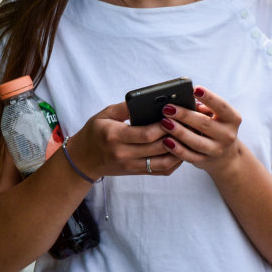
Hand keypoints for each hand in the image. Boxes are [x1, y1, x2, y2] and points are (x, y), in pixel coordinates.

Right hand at [66, 102, 182, 178]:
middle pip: (158, 148)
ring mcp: (131, 166)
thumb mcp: (105, 114)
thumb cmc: (94, 132)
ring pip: (163, 162)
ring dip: (179, 151)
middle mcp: (123, 154)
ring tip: (187, 137)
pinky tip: (180, 150)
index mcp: (115, 136)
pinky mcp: (136, 172)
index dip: (163, 126)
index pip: (145, 134)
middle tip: (188, 124)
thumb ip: (126, 107)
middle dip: (176, 135)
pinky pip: (161, 171)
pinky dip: (174, 162)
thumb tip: (146, 99)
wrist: (83, 159)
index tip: (175, 115)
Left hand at [157, 85, 241, 175]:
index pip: (221, 106)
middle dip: (185, 115)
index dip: (209, 97)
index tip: (195, 89)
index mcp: (232, 119)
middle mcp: (227, 135)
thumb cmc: (215, 127)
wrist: (225, 156)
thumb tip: (184, 98)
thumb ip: (203, 107)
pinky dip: (177, 149)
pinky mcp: (205, 161)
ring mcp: (217, 150)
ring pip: (196, 142)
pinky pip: (189, 156)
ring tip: (164, 122)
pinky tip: (166, 141)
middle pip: (205, 124)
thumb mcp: (216, 116)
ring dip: (179, 132)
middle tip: (168, 108)